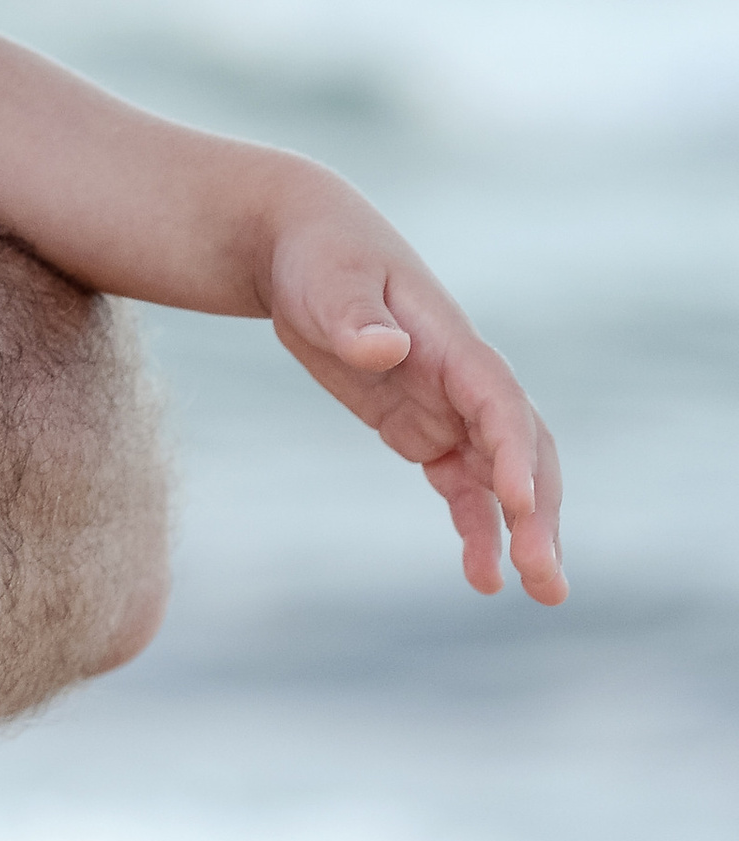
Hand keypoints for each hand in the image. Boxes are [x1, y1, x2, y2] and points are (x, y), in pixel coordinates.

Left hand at [263, 189, 564, 604]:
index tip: (518, 504)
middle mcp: (463, 379)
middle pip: (521, 448)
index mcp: (451, 341)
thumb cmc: (317, 257)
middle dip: (539, 510)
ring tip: (538, 592)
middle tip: (544, 576)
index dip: (512, 451)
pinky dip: (477, 528)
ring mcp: (447, 408)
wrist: (298, 248)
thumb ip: (355, 316)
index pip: (498, 402)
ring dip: (523, 532)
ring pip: (502, 477)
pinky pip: (462, 487)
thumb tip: (386, 348)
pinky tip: (483, 577)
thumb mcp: (327, 282)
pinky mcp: (423, 429)